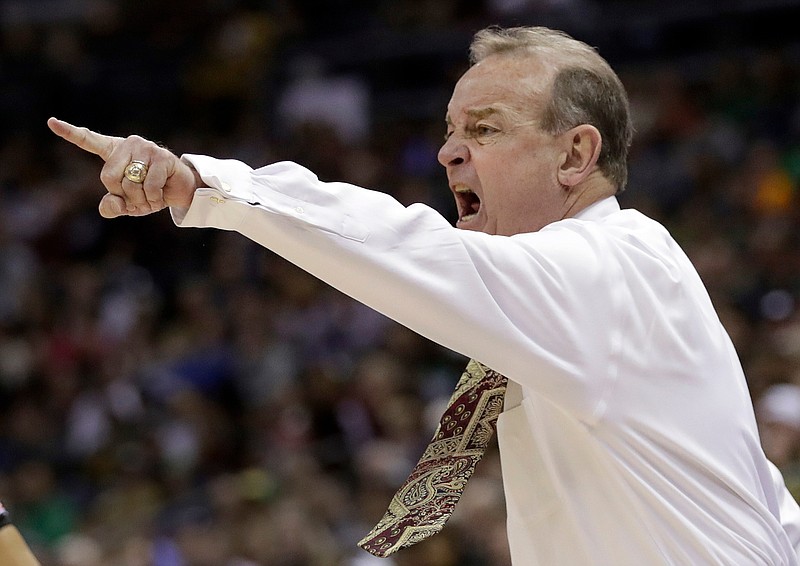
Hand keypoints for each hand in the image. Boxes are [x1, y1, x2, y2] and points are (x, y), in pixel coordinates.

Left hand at [47, 118, 198, 217]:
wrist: (181, 191)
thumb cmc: (150, 194)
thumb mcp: (128, 204)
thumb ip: (112, 206)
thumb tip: (109, 204)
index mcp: (114, 152)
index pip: (89, 141)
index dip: (70, 132)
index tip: (51, 122)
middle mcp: (128, 144)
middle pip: (109, 177)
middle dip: (124, 196)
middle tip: (139, 199)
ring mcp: (146, 148)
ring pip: (131, 183)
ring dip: (142, 200)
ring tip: (152, 198)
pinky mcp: (163, 157)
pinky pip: (149, 186)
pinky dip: (154, 198)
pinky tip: (161, 196)